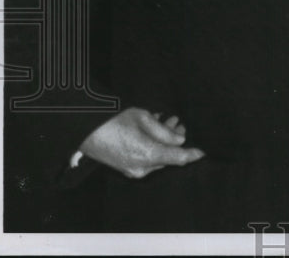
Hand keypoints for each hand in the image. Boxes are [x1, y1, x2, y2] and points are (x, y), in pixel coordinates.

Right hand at [79, 107, 204, 178]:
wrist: (84, 129)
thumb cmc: (114, 120)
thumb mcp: (144, 118)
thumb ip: (165, 131)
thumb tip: (180, 140)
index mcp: (148, 154)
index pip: (179, 158)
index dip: (193, 154)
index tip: (204, 151)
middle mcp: (142, 167)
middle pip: (168, 157)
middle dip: (176, 141)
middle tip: (178, 122)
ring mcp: (132, 169)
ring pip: (157, 157)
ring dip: (164, 141)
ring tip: (167, 121)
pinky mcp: (125, 167)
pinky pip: (146, 158)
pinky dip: (153, 146)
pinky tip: (153, 129)